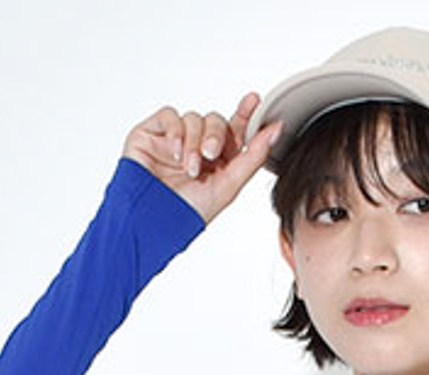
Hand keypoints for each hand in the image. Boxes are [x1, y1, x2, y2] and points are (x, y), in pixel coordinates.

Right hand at [123, 93, 281, 224]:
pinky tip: (175, 153)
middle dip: (216, 135)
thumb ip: (253, 156)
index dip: (245, 114)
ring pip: (193, 118)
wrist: (152, 220)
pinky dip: (175, 132)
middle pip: (215, 121)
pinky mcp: (152, 133)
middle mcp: (196, 146)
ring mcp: (174, 139)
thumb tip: (276, 129)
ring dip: (194, 142)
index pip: (234, 129)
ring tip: (189, 168)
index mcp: (217, 160)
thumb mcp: (229, 185)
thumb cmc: (188, 211)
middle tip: (211, 155)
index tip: (255, 100)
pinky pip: (170, 116)